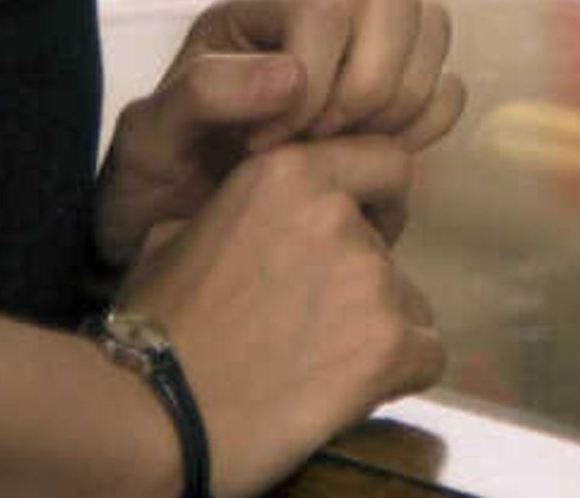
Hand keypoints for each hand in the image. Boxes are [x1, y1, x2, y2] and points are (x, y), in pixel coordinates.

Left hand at [94, 0, 465, 275]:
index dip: (312, 81)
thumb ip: (201, 94)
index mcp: (256, 16)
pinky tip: (369, 166)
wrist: (174, 238)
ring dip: (400, 103)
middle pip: (395, 1)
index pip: (323, 11)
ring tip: (343, 155)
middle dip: (369, 84)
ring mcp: (362, 58)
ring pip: (432, 31)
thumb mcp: (149, 138)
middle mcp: (317, 22)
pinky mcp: (393, 105)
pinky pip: (446, 91)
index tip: (266, 150)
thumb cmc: (153, 184)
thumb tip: (291, 76)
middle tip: (321, 145)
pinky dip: (423, 128)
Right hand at [121, 136, 444, 497]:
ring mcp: (370, 279)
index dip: (376, 201)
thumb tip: (251, 219)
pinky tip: (351, 390)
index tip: (357, 233)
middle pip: (389, 245)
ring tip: (320, 364)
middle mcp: (339, 214)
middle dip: (361, 279)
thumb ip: (235, 213)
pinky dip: (399, 372)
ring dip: (376, 328)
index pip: (386, 163)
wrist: (153, 418)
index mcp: (288, 173)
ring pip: (409, 302)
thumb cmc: (154, 331)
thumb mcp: (175, 237)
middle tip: (315, 321)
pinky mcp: (390, 344)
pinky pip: (426, 353)